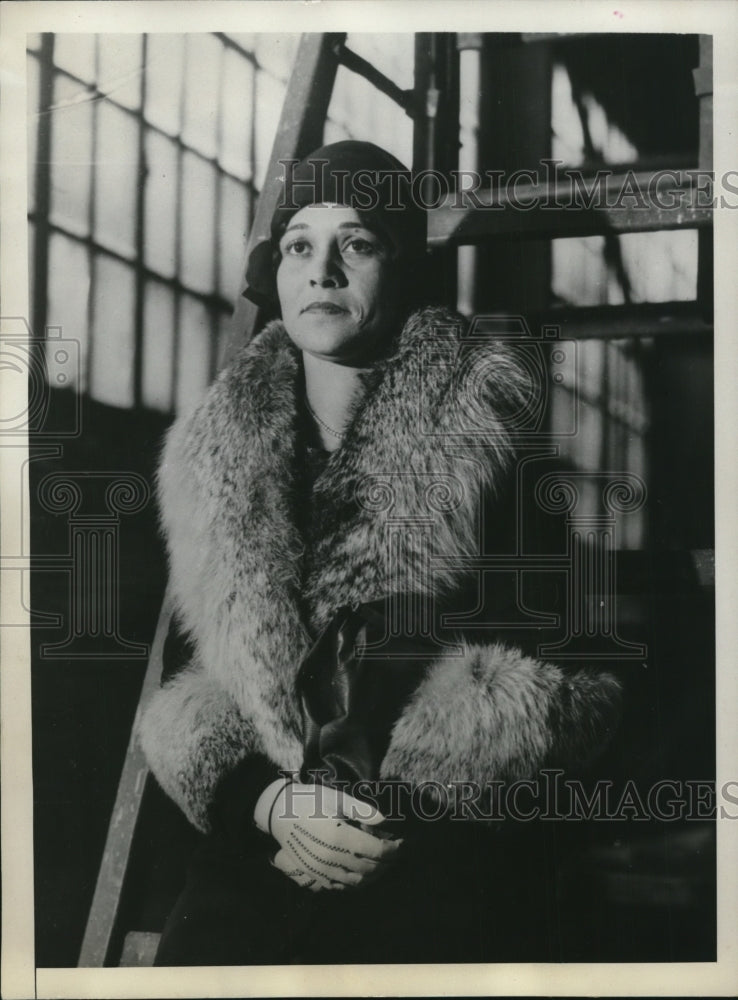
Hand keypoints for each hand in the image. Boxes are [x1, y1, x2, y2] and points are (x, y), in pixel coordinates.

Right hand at [256, 779, 402, 891]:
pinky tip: (362, 873)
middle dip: (387, 863)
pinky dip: (356, 883)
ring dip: (374, 875)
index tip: (402, 843)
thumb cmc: (309, 800)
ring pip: (358, 881)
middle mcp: (332, 858)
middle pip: (370, 868)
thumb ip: (362, 810)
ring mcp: (322, 870)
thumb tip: (385, 820)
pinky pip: (341, 886)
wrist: (278, 813)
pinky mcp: (314, 875)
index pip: (377, 852)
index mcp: (339, 837)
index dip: (394, 850)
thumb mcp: (336, 798)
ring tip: (383, 864)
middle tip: (396, 853)